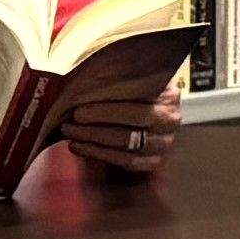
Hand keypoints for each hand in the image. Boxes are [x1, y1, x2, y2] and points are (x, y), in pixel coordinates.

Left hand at [59, 79, 184, 175]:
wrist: (145, 110)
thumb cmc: (129, 89)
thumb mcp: (128, 77)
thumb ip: (112, 80)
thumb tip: (80, 85)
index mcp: (168, 95)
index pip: (136, 103)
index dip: (106, 110)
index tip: (78, 110)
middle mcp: (170, 120)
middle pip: (132, 126)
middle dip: (96, 127)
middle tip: (69, 122)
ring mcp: (164, 143)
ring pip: (126, 146)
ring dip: (93, 141)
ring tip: (70, 133)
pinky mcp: (154, 161)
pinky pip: (125, 161)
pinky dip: (98, 154)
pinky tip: (79, 146)